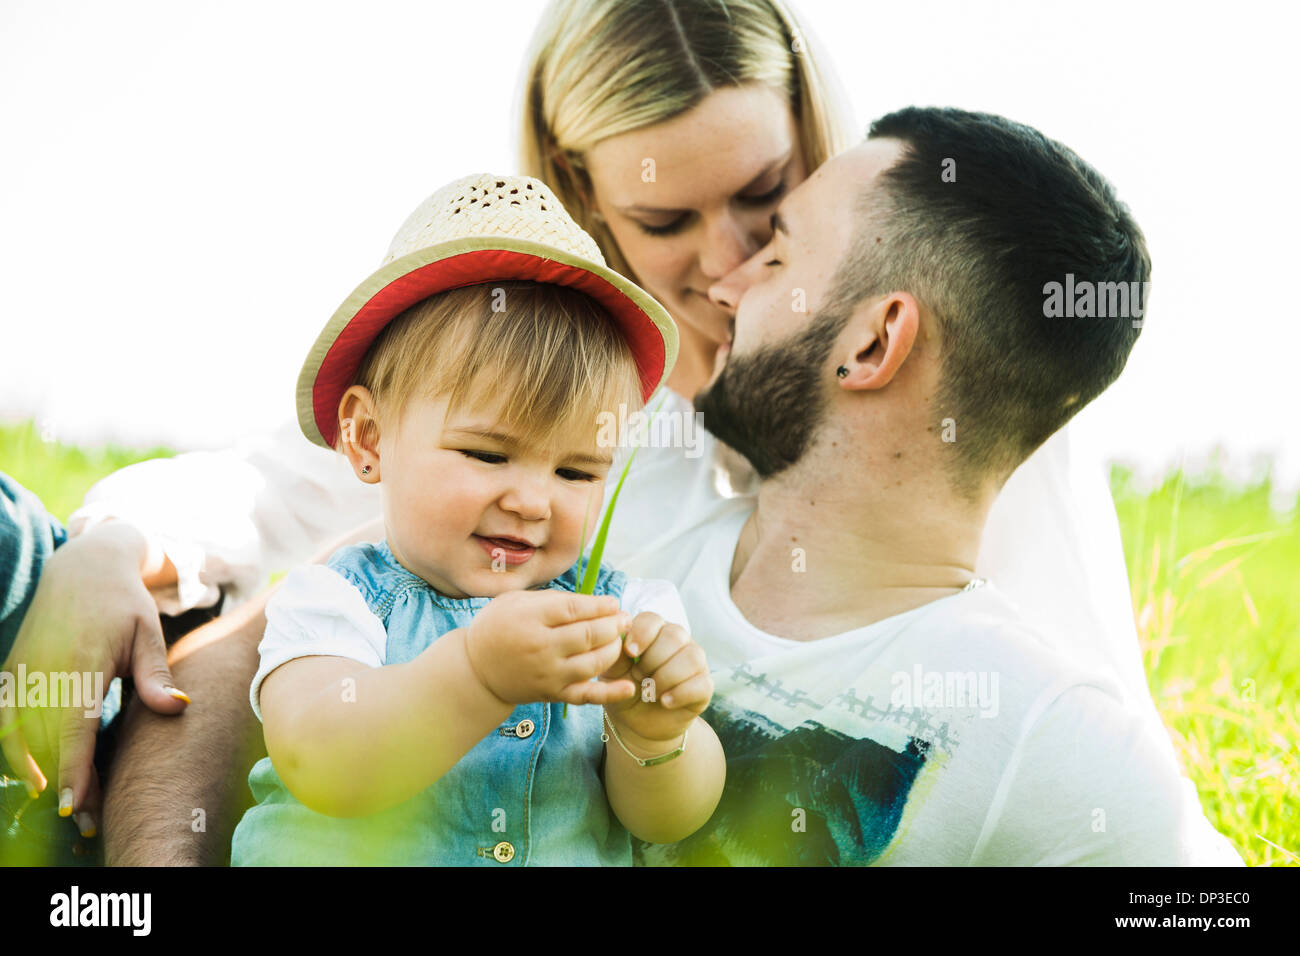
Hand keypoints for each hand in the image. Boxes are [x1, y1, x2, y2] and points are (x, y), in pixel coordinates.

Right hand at [0, 522, 188, 836]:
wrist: (84, 567)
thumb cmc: (124, 603)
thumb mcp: (148, 633)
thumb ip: (155, 675)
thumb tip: (177, 708)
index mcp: (81, 664)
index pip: (73, 729)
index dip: (73, 771)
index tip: (77, 806)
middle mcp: (45, 672)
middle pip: (51, 743)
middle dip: (69, 785)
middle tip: (91, 823)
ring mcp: (23, 673)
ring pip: (24, 738)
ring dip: (43, 774)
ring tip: (71, 806)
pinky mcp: (12, 672)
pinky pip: (4, 722)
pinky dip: (13, 751)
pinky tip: (34, 776)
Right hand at [463, 590, 637, 706]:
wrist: (476, 669)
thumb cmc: (498, 627)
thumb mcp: (515, 601)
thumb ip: (551, 599)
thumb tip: (592, 601)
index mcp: (530, 618)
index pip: (575, 609)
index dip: (600, 605)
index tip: (613, 603)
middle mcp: (541, 647)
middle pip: (589, 634)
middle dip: (614, 625)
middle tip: (624, 619)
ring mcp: (548, 673)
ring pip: (593, 662)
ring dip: (614, 649)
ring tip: (619, 639)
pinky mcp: (552, 694)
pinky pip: (586, 696)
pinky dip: (610, 694)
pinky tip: (628, 688)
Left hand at [601, 613, 711, 746]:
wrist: (637, 723)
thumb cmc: (624, 690)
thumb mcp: (612, 675)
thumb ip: (615, 655)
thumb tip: (620, 637)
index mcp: (653, 632)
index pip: (652, 620)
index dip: (642, 633)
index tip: (630, 652)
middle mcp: (677, 641)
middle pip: (674, 635)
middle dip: (652, 660)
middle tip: (638, 678)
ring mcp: (694, 662)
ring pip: (692, 657)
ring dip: (667, 676)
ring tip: (650, 692)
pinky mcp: (704, 686)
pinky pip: (701, 683)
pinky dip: (680, 693)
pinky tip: (665, 702)